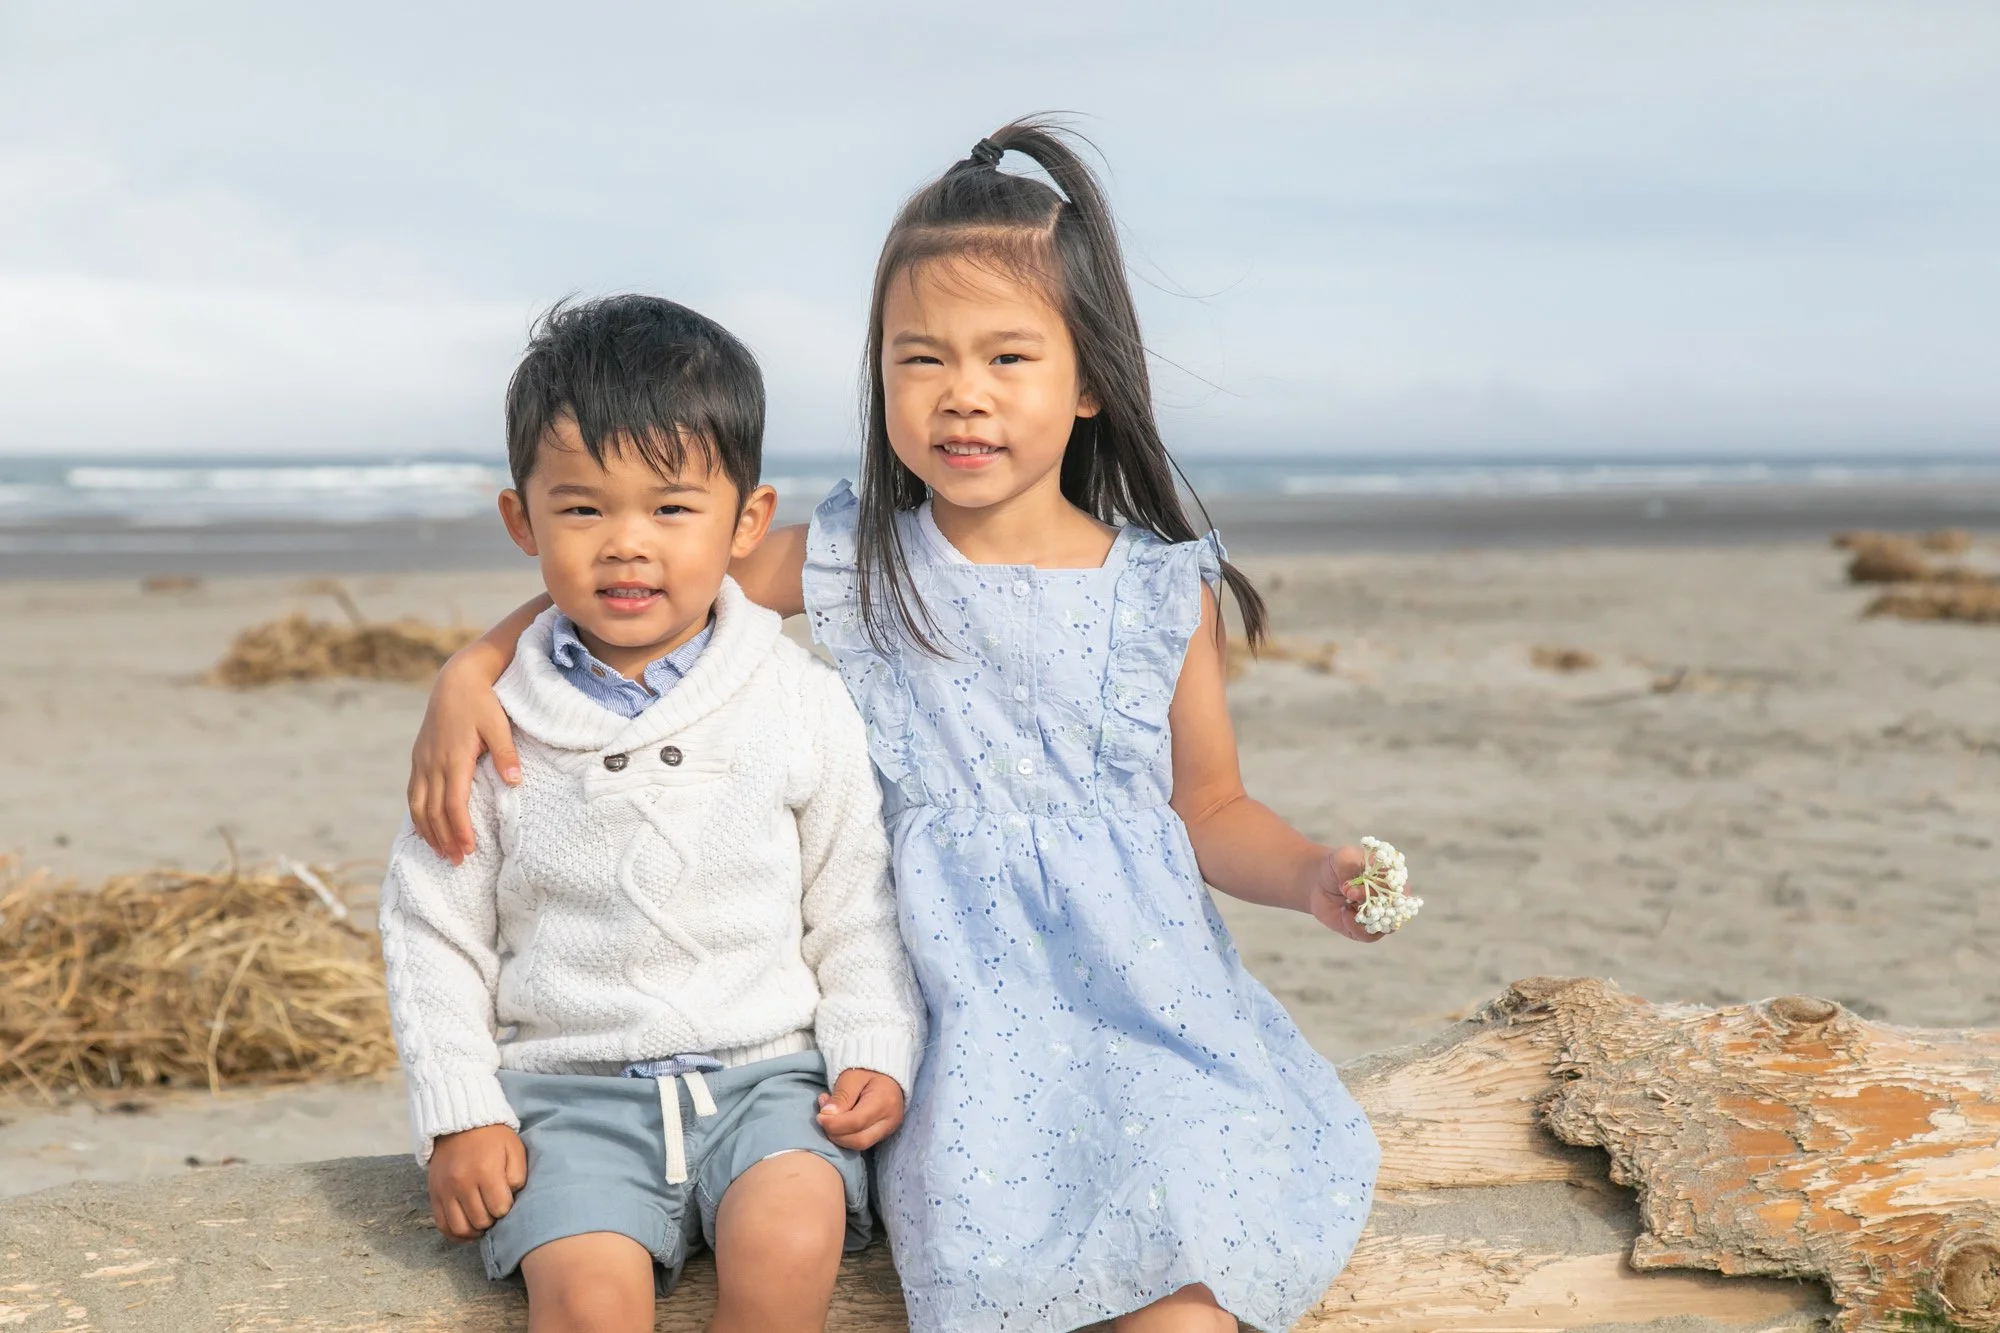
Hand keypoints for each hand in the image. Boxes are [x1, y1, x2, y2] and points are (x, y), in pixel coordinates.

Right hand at [408, 651, 517, 863]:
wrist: (455, 680)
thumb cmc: (481, 702)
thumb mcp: (498, 725)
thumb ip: (506, 753)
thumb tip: (515, 781)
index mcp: (454, 758)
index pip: (454, 804)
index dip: (460, 829)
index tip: (469, 849)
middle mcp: (433, 763)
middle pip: (434, 811)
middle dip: (445, 838)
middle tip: (458, 862)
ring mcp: (422, 762)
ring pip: (419, 806)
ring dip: (429, 832)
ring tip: (442, 853)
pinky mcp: (418, 759)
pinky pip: (413, 794)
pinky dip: (418, 816)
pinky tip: (425, 829)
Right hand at [427, 1123, 527, 1240]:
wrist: (459, 1124)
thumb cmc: (492, 1138)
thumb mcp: (514, 1149)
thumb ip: (518, 1176)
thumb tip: (511, 1199)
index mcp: (485, 1170)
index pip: (500, 1208)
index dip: (507, 1208)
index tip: (506, 1200)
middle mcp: (462, 1183)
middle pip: (480, 1221)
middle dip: (492, 1220)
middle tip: (495, 1210)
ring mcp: (445, 1190)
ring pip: (460, 1228)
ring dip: (475, 1231)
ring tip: (483, 1222)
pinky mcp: (434, 1195)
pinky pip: (442, 1225)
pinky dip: (456, 1234)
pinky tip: (468, 1230)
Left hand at [815, 1068, 905, 1149]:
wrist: (885, 1073)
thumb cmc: (867, 1070)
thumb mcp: (852, 1076)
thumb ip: (841, 1095)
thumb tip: (827, 1115)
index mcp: (884, 1101)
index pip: (856, 1122)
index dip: (833, 1124)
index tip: (819, 1116)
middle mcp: (890, 1120)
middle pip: (859, 1140)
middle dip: (835, 1134)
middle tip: (822, 1117)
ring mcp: (888, 1129)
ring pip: (860, 1146)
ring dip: (838, 1135)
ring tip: (828, 1115)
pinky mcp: (883, 1134)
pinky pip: (862, 1142)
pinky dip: (845, 1135)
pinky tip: (837, 1121)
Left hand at [1309, 844, 1387, 942]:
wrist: (1319, 881)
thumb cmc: (1338, 866)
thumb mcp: (1344, 857)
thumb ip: (1351, 867)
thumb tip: (1352, 890)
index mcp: (1393, 879)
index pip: (1402, 887)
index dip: (1387, 888)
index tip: (1367, 881)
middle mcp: (1391, 900)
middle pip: (1395, 909)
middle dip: (1374, 902)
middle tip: (1351, 893)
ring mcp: (1380, 916)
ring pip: (1386, 925)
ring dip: (1366, 916)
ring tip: (1346, 904)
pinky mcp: (1366, 930)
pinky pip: (1369, 936)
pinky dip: (1356, 926)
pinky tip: (1344, 912)